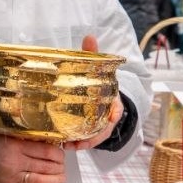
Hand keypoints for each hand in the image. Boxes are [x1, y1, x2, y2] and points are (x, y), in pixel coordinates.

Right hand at [0, 132, 65, 182]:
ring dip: (56, 182)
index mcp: (16, 146)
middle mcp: (15, 162)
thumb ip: (27, 139)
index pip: (45, 151)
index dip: (58, 154)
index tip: (62, 154)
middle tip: (64, 167)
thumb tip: (50, 144)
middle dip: (60, 169)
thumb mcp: (9, 134)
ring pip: (40, 182)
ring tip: (62, 179)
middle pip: (46, 167)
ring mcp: (12, 177)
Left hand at [65, 35, 123, 149]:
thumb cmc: (98, 82)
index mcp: (113, 100)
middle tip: (80, 140)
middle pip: (105, 129)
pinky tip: (65, 146)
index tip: (110, 118)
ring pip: (95, 137)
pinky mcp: (91, 132)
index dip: (114, 115)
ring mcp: (100, 126)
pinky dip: (78, 144)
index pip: (117, 109)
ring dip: (84, 143)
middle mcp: (108, 116)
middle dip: (94, 136)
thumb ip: (93, 55)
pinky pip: (87, 140)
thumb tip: (89, 36)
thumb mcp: (97, 69)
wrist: (101, 96)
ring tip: (69, 146)